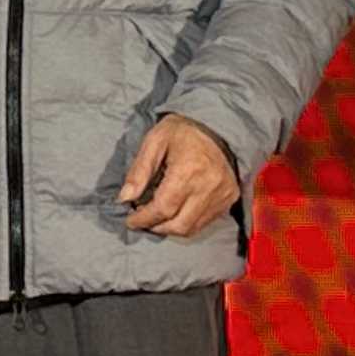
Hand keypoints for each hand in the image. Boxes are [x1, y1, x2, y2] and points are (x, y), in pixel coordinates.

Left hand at [120, 116, 240, 238]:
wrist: (217, 127)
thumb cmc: (182, 132)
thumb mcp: (154, 141)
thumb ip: (139, 171)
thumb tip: (125, 198)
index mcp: (189, 170)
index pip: (164, 208)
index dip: (144, 219)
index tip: (131, 221)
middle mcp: (209, 186)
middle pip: (179, 225)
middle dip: (156, 227)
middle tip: (142, 220)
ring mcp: (222, 195)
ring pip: (192, 228)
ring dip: (170, 228)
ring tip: (157, 218)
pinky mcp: (229, 199)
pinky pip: (205, 222)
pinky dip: (187, 223)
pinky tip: (176, 212)